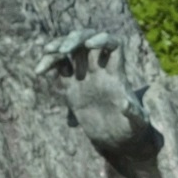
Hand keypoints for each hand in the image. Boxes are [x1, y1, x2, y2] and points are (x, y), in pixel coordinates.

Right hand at [41, 28, 160, 164]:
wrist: (117, 138)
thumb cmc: (132, 129)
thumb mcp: (136, 123)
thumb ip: (134, 115)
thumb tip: (125, 105)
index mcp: (117, 74)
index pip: (112, 45)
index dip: (102, 39)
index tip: (89, 44)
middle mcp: (101, 70)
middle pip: (88, 42)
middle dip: (75, 39)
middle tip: (62, 49)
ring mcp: (86, 76)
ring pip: (71, 51)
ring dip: (58, 47)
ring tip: (46, 51)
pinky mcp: (72, 86)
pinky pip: (60, 67)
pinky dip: (50, 64)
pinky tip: (40, 70)